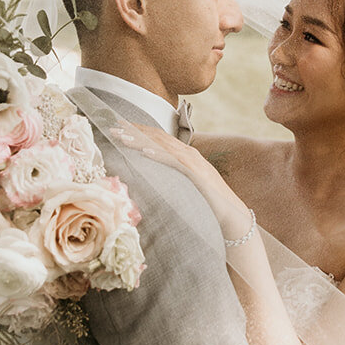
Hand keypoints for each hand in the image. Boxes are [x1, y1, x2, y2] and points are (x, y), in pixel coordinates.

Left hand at [112, 122, 250, 237]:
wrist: (232, 217)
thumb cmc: (207, 204)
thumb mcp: (184, 186)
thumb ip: (170, 178)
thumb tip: (149, 178)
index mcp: (184, 155)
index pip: (158, 138)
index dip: (138, 131)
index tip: (119, 127)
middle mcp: (189, 154)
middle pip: (158, 138)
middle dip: (134, 131)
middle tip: (112, 128)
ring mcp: (194, 163)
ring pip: (164, 146)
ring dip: (142, 140)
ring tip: (123, 137)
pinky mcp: (197, 175)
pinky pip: (176, 162)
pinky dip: (160, 155)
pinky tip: (145, 152)